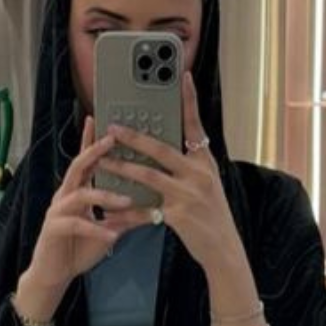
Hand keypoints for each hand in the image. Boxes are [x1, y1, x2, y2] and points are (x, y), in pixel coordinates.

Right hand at [21, 116, 147, 297]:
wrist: (54, 274)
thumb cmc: (78, 249)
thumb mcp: (108, 232)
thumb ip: (125, 219)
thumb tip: (153, 210)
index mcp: (77, 192)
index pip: (85, 161)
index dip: (90, 141)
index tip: (100, 121)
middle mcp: (65, 196)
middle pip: (78, 167)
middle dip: (94, 152)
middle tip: (112, 140)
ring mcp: (57, 212)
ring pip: (79, 195)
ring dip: (104, 196)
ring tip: (127, 201)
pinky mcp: (54, 230)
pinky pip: (75, 224)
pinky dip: (94, 228)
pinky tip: (110, 235)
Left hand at [96, 72, 242, 275]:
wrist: (224, 250)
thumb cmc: (212, 217)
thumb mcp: (206, 184)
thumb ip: (188, 166)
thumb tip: (162, 150)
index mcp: (205, 162)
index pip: (195, 125)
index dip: (189, 100)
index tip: (182, 76)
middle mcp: (199, 173)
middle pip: (161, 148)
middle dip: (134, 137)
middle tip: (112, 127)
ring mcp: (189, 193)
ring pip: (148, 175)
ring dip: (122, 168)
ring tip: (102, 162)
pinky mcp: (179, 215)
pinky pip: (146, 210)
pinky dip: (126, 211)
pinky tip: (110, 212)